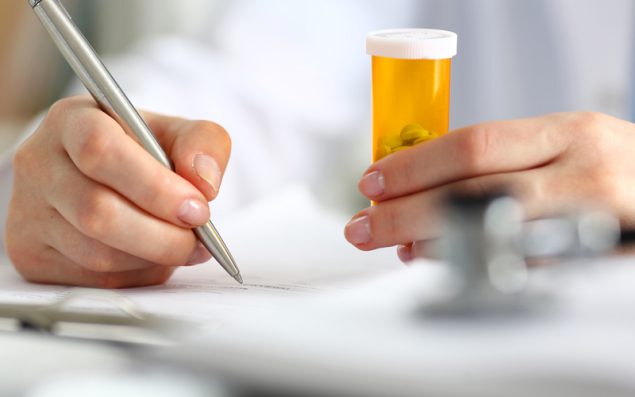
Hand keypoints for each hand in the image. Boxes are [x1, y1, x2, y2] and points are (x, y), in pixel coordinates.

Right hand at [5, 96, 230, 286]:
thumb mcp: (178, 132)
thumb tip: (204, 183)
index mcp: (72, 121)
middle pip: (97, 212)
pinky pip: (94, 280)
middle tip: (200, 240)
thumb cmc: (142, 151)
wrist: (106, 178)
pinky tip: (153, 257)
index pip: (99, 150)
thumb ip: (204, 143)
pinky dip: (137, 274)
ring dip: (154, 259)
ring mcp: (29, 213)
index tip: (197, 207)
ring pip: (97, 254)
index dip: (154, 186)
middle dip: (162, 236)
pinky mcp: (33, 255)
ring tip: (183, 246)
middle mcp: (39, 165)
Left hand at [345, 112, 634, 260]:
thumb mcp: (564, 146)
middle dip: (405, 212)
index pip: (472, 145)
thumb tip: (417, 183)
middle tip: (364, 225)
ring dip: (430, 243)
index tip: (373, 182)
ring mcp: (592, 224)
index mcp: (567, 133)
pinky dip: (472, 264)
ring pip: (492, 236)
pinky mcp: (595, 265)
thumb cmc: (608, 172)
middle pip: (472, 193)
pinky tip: (440, 260)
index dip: (414, 166)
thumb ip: (500, 159)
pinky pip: (519, 271)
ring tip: (394, 244)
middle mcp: (582, 174)